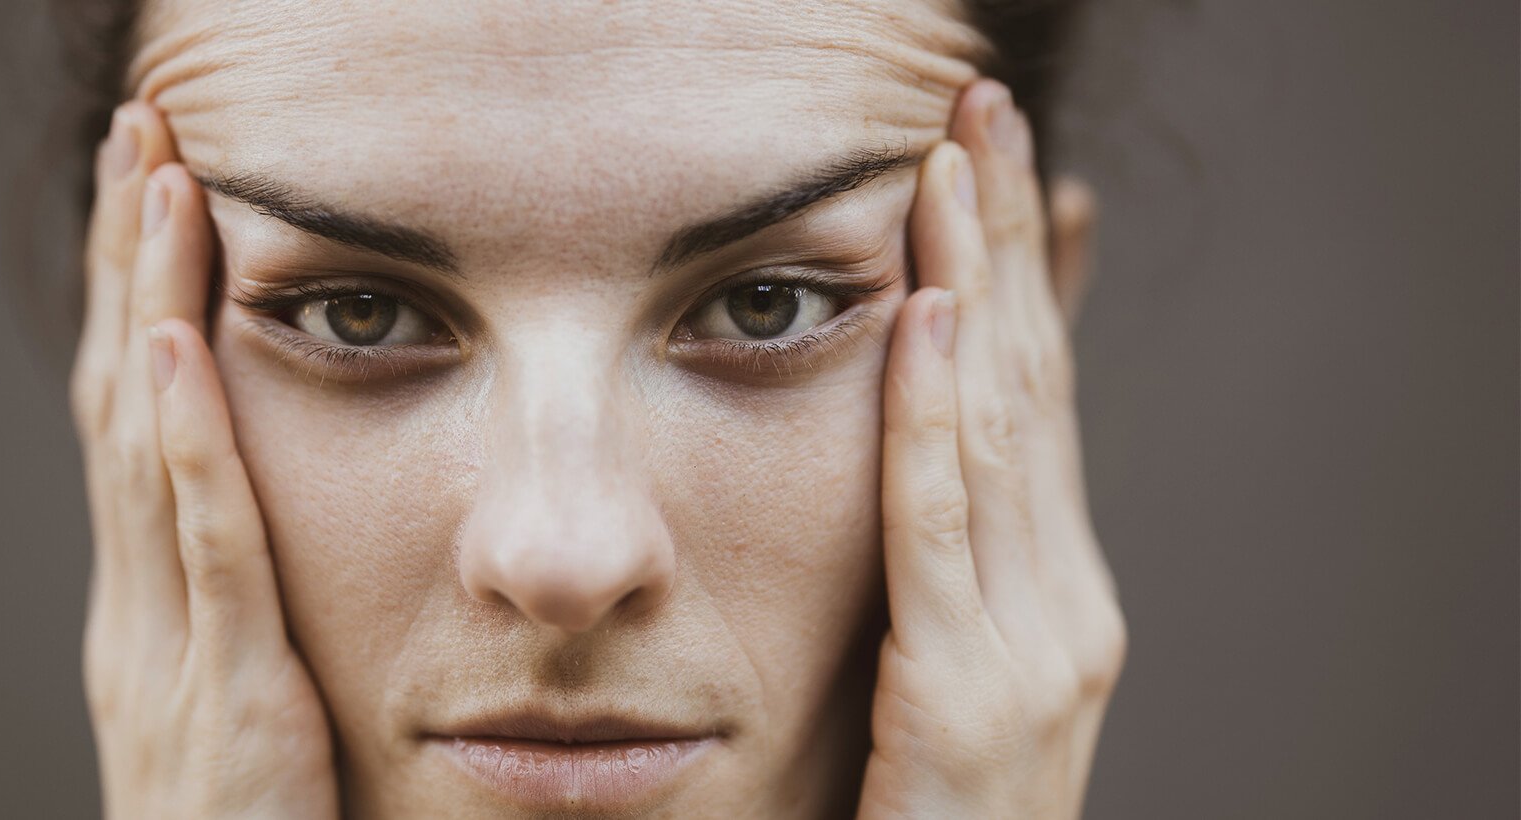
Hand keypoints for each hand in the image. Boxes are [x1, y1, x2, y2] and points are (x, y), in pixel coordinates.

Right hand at [71, 102, 338, 819]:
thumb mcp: (235, 702)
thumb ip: (241, 613)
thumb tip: (265, 517)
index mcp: (146, 604)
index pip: (133, 417)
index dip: (138, 297)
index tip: (154, 192)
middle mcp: (138, 605)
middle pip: (123, 397)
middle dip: (131, 261)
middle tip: (142, 135)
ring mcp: (171, 644)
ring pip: (150, 444)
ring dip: (152, 305)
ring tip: (160, 185)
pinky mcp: (230, 692)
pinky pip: (209, 548)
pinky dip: (185, 441)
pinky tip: (177, 348)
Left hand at [857, 80, 1124, 818]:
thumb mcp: (935, 679)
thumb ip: (932, 575)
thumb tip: (899, 471)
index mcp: (1054, 595)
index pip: (1036, 398)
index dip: (1016, 270)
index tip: (989, 159)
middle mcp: (1064, 607)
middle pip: (1030, 383)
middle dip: (1001, 239)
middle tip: (976, 105)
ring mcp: (1034, 652)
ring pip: (998, 429)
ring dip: (972, 284)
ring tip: (951, 163)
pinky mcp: (968, 698)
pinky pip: (939, 531)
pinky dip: (935, 417)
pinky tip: (925, 322)